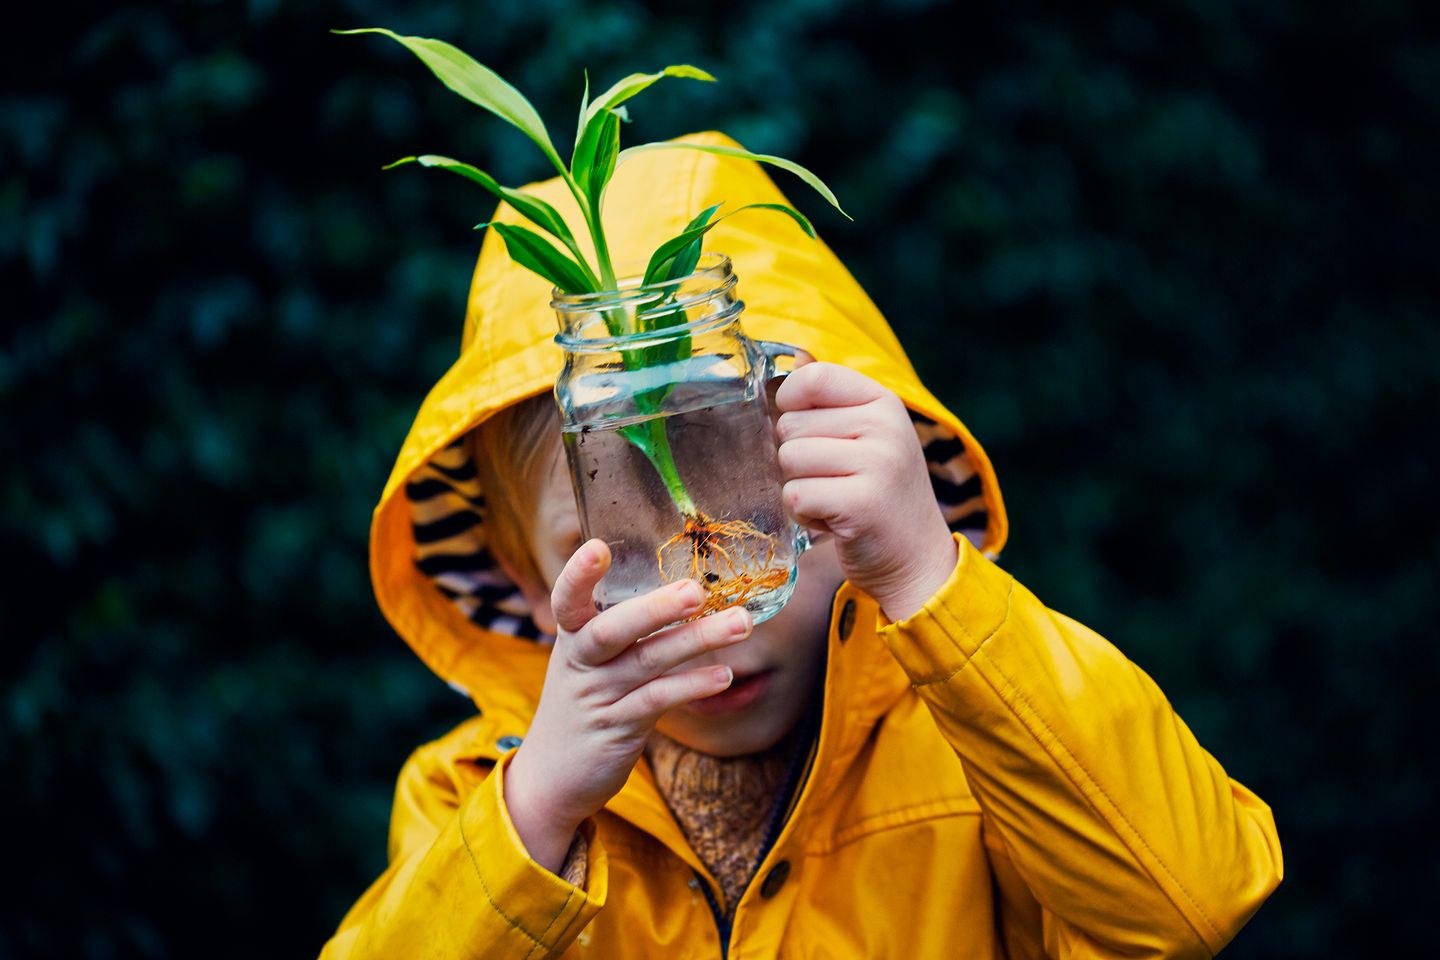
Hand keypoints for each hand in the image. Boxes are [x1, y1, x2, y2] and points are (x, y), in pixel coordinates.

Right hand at [503, 539, 751, 873]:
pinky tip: (724, 675)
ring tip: (741, 623)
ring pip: (647, 663)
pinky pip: (657, 701)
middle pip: (612, 629)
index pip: (567, 600)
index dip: (578, 574)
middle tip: (696, 590)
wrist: (551, 777)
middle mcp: (580, 663)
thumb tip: (681, 585)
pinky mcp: (618, 729)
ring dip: (697, 640)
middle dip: (654, 608)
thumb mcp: (589, 660)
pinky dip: (692, 686)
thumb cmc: (584, 702)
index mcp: (571, 637)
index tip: (597, 546)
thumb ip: (622, 626)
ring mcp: (598, 697)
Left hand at [775, 360, 957, 621]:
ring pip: (789, 460)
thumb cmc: (881, 494)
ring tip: (834, 500)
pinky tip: (834, 521)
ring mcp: (878, 464)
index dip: (789, 403)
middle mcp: (885, 426)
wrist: (917, 559)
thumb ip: (832, 398)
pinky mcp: (862, 503)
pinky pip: (795, 495)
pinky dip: (804, 514)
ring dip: (800, 488)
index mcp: (884, 402)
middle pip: (790, 425)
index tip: (806, 431)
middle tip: (834, 481)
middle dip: (798, 460)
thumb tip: (795, 354)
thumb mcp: (867, 436)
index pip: (813, 377)